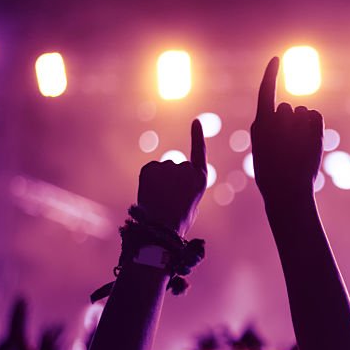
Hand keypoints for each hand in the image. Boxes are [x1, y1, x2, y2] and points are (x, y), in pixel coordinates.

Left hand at [137, 120, 206, 234]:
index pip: (199, 152)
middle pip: (177, 168)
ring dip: (160, 182)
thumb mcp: (191, 205)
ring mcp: (168, 166)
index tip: (195, 122)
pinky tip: (150, 194)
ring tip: (160, 200)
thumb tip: (175, 182)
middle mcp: (186, 168)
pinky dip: (149, 180)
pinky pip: (150, 171)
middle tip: (169, 200)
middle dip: (173, 180)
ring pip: (163, 170)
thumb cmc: (177, 222)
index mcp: (200, 178)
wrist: (159, 227)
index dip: (197, 136)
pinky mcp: (150, 167)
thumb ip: (186, 189)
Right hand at [250, 57, 323, 201]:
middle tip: (289, 146)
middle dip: (290, 121)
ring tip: (298, 149)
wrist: (287, 191)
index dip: (271, 74)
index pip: (265, 92)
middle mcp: (276, 119)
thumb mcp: (264, 150)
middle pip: (286, 107)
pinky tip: (310, 144)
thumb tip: (284, 115)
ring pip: (302, 112)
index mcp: (260, 124)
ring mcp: (295, 122)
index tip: (276, 59)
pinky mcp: (312, 127)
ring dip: (302, 126)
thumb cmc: (273, 176)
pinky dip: (315, 127)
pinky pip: (315, 116)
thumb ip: (269, 130)